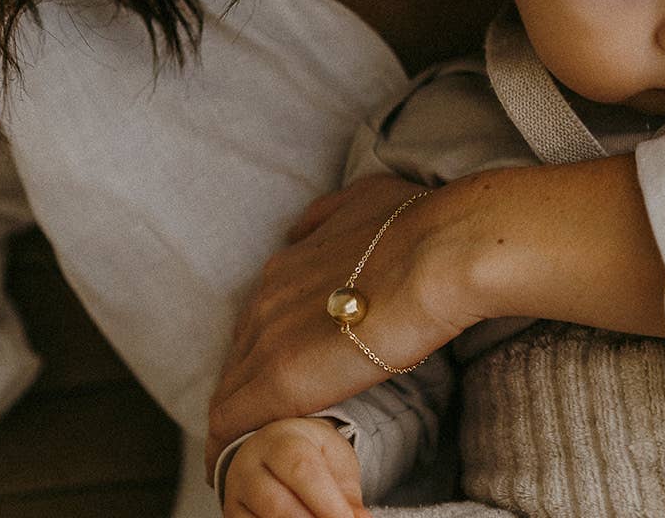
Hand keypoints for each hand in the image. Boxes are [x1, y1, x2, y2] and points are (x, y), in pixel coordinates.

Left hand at [207, 176, 478, 475]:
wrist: (439, 254)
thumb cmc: (414, 227)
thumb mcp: (359, 200)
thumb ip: (328, 215)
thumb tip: (304, 228)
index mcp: (285, 264)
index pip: (261, 318)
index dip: (266, 349)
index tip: (276, 376)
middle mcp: (267, 295)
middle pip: (243, 350)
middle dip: (250, 384)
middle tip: (265, 420)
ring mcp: (270, 334)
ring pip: (234, 385)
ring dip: (241, 416)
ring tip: (246, 453)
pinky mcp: (281, 377)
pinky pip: (235, 416)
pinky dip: (230, 442)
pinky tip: (225, 465)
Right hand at [222, 417, 371, 516]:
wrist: (278, 451)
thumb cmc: (313, 456)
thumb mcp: (336, 464)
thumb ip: (348, 494)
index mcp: (280, 440)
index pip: (301, 469)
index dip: (328, 503)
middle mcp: (250, 463)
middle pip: (277, 505)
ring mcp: (236, 492)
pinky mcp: (231, 515)